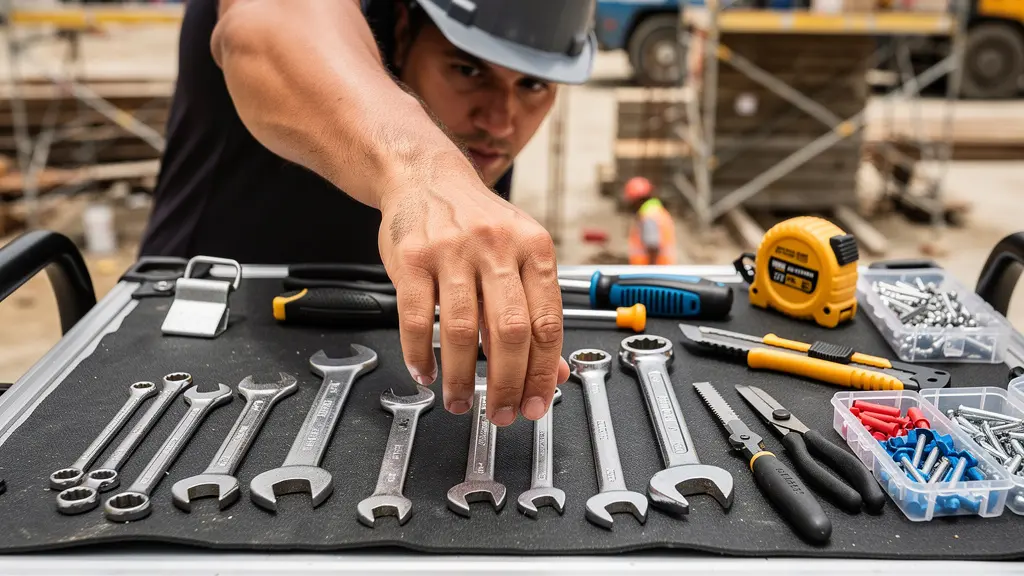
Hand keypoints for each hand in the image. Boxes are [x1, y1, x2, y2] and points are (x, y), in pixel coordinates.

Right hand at [378, 173, 569, 425]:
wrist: (426, 176)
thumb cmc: (478, 221)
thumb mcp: (520, 255)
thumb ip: (538, 311)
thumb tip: (556, 372)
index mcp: (534, 248)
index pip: (547, 323)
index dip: (544, 373)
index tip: (537, 404)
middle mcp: (496, 246)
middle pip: (509, 331)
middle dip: (507, 384)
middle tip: (501, 413)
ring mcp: (452, 250)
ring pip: (460, 330)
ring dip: (461, 378)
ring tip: (461, 401)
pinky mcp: (412, 258)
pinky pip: (415, 319)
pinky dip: (420, 355)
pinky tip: (426, 374)